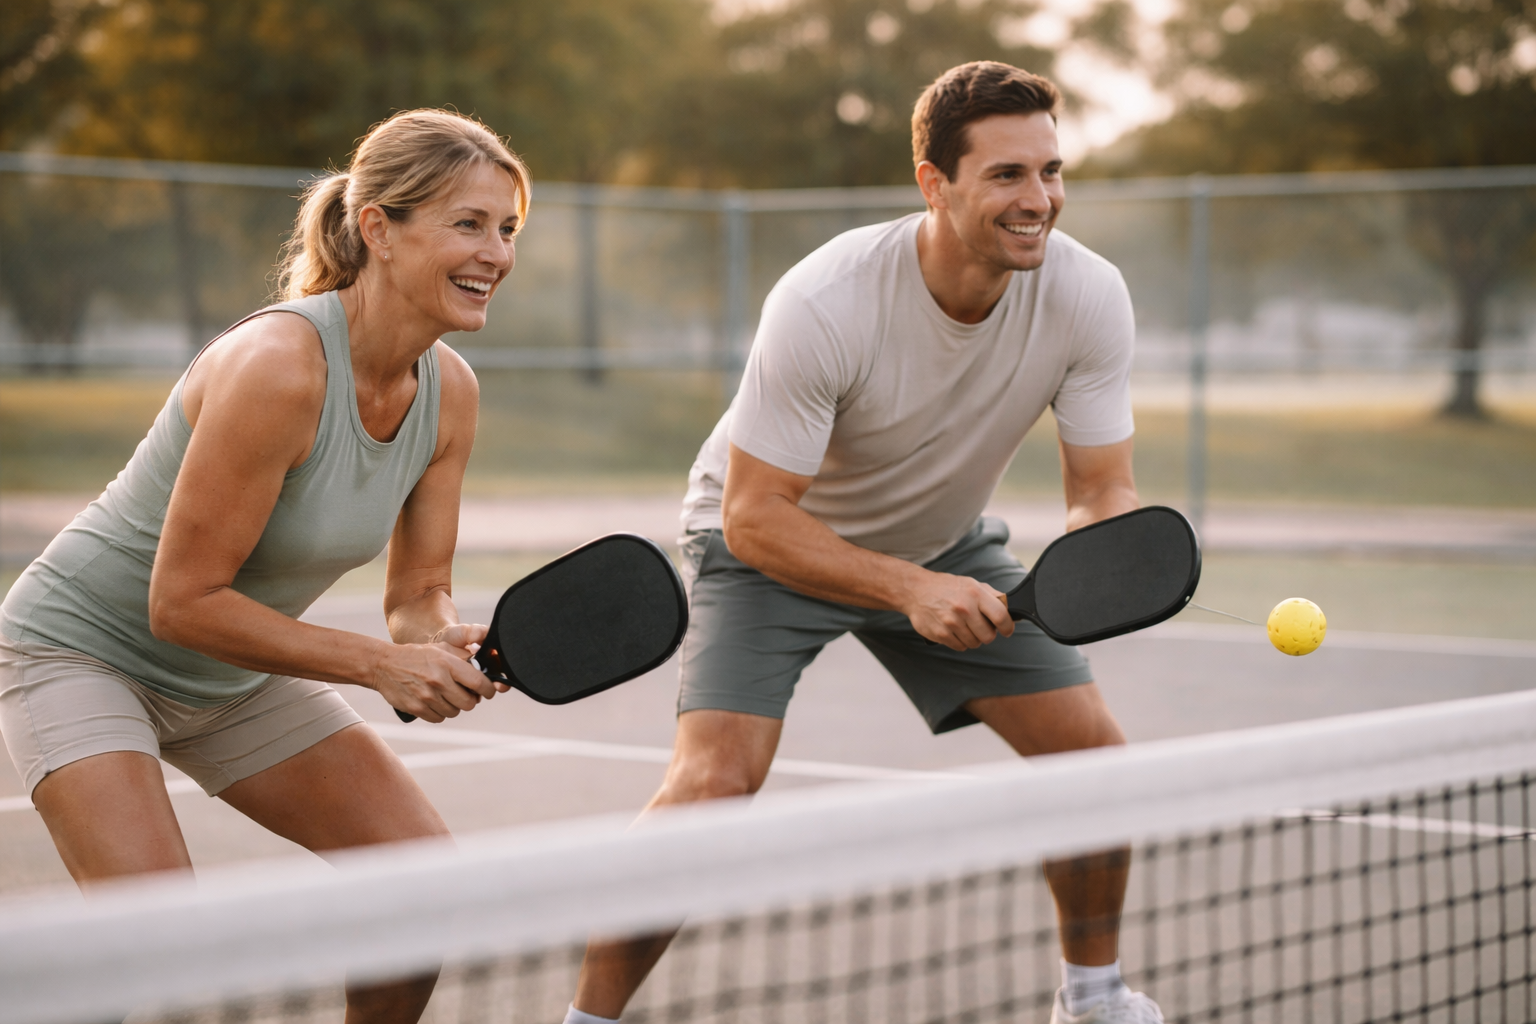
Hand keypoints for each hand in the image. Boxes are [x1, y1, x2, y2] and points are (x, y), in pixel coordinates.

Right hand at [372, 622, 501, 722]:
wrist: (384, 665)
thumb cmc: (416, 656)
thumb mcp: (442, 648)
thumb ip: (463, 657)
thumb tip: (484, 668)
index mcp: (448, 663)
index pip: (478, 682)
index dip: (488, 690)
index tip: (488, 691)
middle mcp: (439, 681)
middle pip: (469, 703)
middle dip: (470, 700)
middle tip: (464, 694)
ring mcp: (427, 696)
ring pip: (454, 712)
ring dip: (453, 706)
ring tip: (445, 695)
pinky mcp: (417, 708)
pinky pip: (438, 718)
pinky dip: (439, 713)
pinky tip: (434, 702)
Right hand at [903, 572, 1014, 650]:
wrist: (916, 590)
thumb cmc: (946, 587)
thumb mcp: (971, 584)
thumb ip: (991, 595)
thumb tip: (1009, 608)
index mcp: (975, 594)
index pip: (1000, 616)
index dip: (1007, 627)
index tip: (1006, 630)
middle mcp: (964, 608)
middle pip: (988, 636)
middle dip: (987, 633)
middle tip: (979, 626)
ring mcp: (951, 622)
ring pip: (974, 643)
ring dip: (972, 638)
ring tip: (963, 625)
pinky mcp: (941, 634)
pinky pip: (960, 647)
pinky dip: (959, 641)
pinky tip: (953, 630)